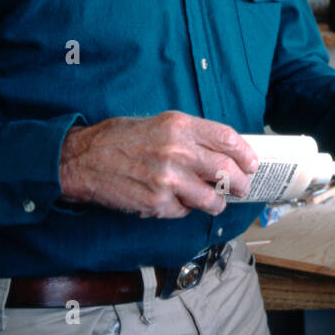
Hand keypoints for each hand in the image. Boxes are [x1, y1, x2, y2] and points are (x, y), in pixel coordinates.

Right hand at [59, 112, 258, 217]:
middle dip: (241, 183)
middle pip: (228, 170)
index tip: (251, 163)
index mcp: (181, 126)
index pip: (228, 139)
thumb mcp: (160, 123)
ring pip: (212, 198)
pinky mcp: (157, 203)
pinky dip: (184, 208)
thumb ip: (191, 135)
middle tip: (242, 187)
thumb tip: (222, 151)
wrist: (83, 160)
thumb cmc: (120, 139)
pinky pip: (184, 210)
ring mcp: (168, 179)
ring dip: (218, 202)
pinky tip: (174, 200)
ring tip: (215, 200)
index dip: (246, 154)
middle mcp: (178, 151)